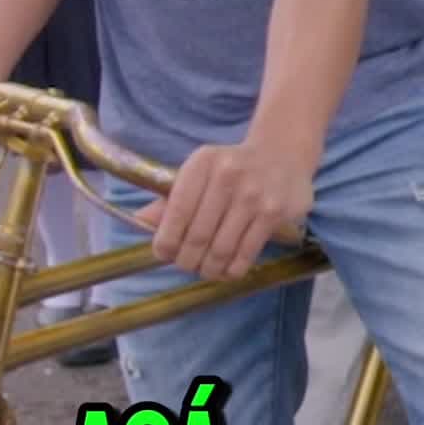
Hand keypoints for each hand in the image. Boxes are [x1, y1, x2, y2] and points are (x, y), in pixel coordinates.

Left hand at [139, 137, 313, 280]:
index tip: (163, 253)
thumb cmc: (231, 167)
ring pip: (221, 249)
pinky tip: (227, 270)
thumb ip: (171, 198)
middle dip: (187, 259)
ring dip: (209, 269)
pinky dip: (232, 269)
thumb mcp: (200, 172)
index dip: (166, 240)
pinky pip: (246, 253)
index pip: (177, 211)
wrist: (282, 154)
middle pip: (198, 235)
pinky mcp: (274, 213)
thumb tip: (141, 221)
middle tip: (186, 265)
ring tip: (206, 270)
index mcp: (202, 163)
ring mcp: (253, 196)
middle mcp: (227, 176)